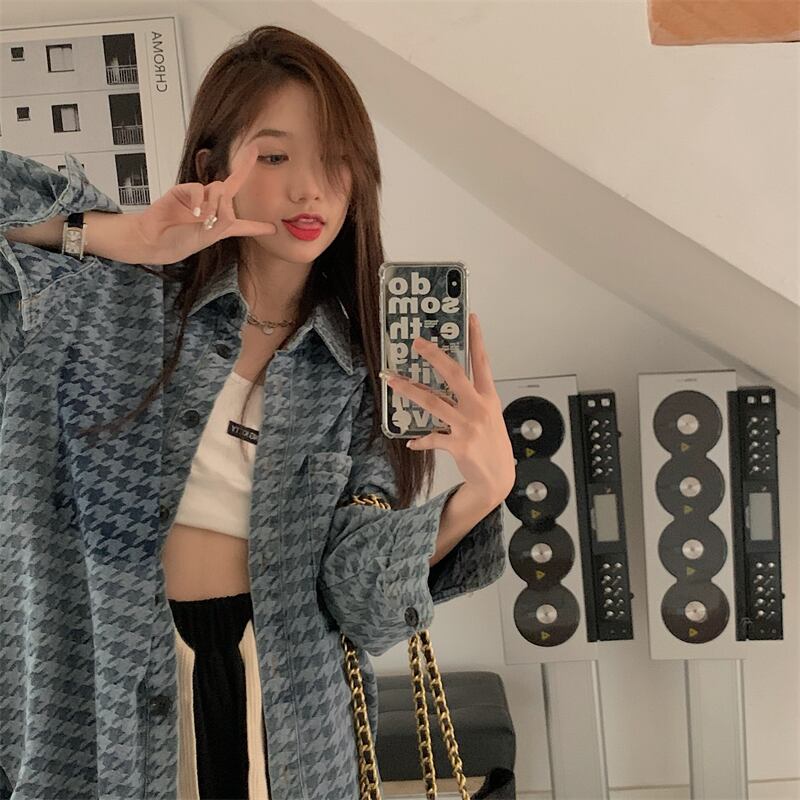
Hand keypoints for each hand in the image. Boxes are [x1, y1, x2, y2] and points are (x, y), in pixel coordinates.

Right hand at [129, 142, 276, 264]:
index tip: (273, 228)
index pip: (245, 223)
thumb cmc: (180, 242)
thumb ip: (224, 222)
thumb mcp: (210, 237)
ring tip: (202, 217)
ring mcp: (198, 197)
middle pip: (232, 189)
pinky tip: (194, 213)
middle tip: (233, 182)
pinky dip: (199, 201)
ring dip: (214, 204)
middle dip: (236, 184)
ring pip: (219, 189)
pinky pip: (199, 188)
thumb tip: (226, 203)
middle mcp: (212, 208)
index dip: (259, 225)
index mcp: (222, 225)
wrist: (155, 240)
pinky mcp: (183, 191)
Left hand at [382, 312, 514, 504]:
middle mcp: (479, 408)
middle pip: (454, 374)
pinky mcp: (458, 445)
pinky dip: (420, 440)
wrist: (498, 478)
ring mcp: (468, 426)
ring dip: (410, 390)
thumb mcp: (489, 417)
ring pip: (434, 402)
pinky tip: (411, 441)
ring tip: (392, 381)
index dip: (477, 339)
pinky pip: (431, 438)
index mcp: (488, 398)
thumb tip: (444, 389)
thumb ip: (471, 400)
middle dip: (434, 356)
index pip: (482, 362)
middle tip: (416, 343)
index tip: (471, 318)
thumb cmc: (492, 445)